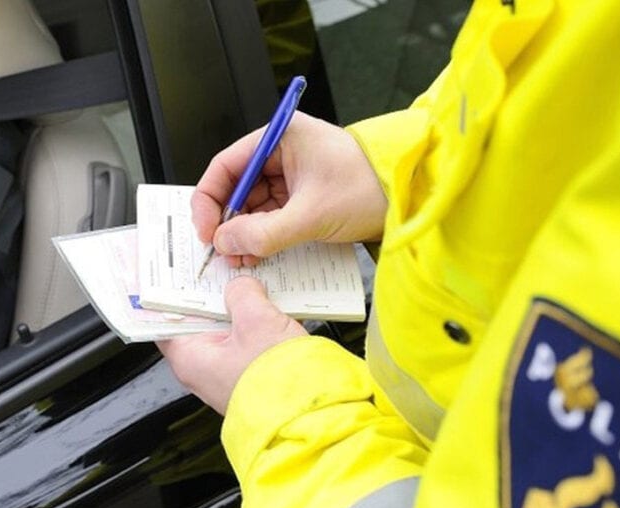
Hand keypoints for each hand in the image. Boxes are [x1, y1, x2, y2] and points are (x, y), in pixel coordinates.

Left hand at [156, 276, 306, 414]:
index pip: (165, 319)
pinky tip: (274, 309)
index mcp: (189, 357)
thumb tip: (240, 286)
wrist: (311, 418)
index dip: (172, 292)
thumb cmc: (278, 383)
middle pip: (199, 320)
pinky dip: (257, 325)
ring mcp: (227, 374)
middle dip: (213, 295)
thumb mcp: (257, 321)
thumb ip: (242, 294)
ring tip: (255, 287)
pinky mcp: (251, 376)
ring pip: (227, 330)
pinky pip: (248, 343)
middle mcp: (203, 370)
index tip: (179, 273)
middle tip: (225, 271)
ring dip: (240, 309)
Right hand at [192, 111, 385, 266]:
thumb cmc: (371, 186)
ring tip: (243, 258)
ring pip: (252, 206)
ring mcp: (292, 175)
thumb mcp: (312, 214)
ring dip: (244, 233)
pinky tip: (258, 254)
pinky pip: (271, 216)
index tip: (208, 229)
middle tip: (225, 251)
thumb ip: (264, 232)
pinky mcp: (303, 196)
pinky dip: (262, 236)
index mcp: (280, 138)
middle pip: (236, 188)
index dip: (210, 199)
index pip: (226, 165)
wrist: (411, 197)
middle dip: (228, 222)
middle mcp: (282, 153)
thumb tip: (226, 243)